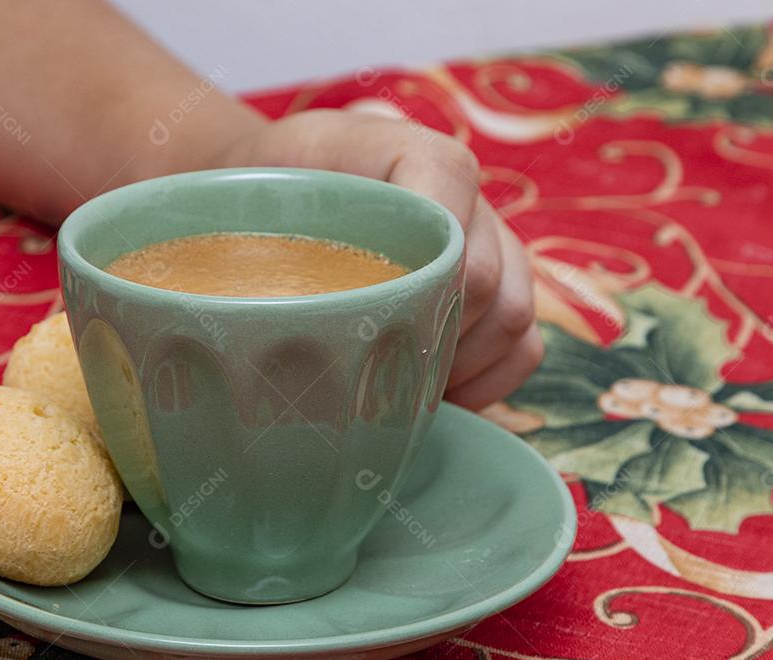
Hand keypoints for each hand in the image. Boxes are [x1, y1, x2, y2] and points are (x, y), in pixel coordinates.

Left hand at [217, 109, 542, 409]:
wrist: (268, 199)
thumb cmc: (257, 200)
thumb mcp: (248, 196)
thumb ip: (273, 232)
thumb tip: (285, 319)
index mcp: (406, 151)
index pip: (449, 192)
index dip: (419, 270)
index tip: (365, 316)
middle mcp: (464, 194)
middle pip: (485, 277)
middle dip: (428, 338)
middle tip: (369, 372)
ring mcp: (489, 242)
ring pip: (513, 316)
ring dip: (458, 366)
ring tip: (398, 387)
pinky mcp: (499, 287)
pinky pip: (525, 344)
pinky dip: (487, 381)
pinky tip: (435, 394)